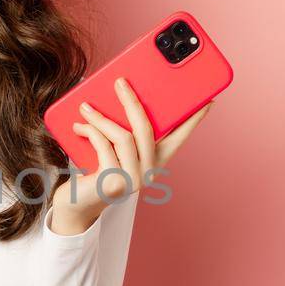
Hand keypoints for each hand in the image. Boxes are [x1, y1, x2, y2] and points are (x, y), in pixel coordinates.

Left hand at [48, 76, 214, 234]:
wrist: (77, 203)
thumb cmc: (96, 170)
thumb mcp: (113, 150)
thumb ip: (122, 131)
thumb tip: (118, 96)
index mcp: (154, 161)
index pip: (179, 137)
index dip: (193, 120)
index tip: (207, 102)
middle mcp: (148, 172)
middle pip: (147, 128)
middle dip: (132, 101)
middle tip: (120, 82)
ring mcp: (133, 179)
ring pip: (123, 136)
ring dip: (101, 118)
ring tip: (85, 106)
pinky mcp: (114, 182)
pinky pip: (104, 146)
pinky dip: (90, 132)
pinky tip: (79, 126)